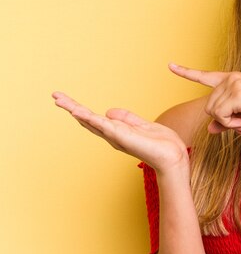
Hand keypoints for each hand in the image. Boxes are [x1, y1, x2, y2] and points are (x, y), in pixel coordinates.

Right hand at [52, 92, 188, 173]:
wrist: (172, 157)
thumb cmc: (161, 144)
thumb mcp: (142, 125)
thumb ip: (127, 118)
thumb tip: (109, 111)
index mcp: (117, 131)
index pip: (95, 118)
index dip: (80, 109)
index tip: (66, 99)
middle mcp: (113, 135)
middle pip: (87, 119)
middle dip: (71, 107)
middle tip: (55, 96)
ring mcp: (116, 136)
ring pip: (90, 121)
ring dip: (74, 109)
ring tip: (59, 100)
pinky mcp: (122, 137)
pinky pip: (103, 126)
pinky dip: (90, 118)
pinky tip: (77, 112)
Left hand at [169, 63, 240, 134]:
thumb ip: (226, 119)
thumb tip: (210, 129)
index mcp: (233, 78)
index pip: (205, 76)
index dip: (186, 72)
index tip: (170, 65)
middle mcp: (230, 78)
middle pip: (209, 105)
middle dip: (223, 120)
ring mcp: (233, 84)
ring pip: (213, 112)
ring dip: (228, 124)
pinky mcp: (236, 94)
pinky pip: (221, 116)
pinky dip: (231, 125)